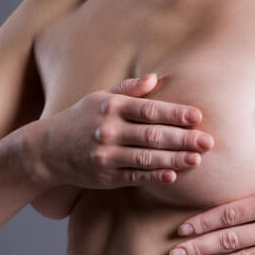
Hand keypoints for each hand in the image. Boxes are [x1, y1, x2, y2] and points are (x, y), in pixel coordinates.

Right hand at [31, 73, 214, 189]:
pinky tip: (173, 175)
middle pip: (152, 135)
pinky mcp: (105, 176)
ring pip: (146, 158)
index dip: (175, 114)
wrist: (47, 150)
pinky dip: (154, 177)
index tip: (198, 117)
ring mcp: (106, 155)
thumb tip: (155, 78)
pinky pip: (134, 177)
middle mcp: (108, 131)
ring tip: (197, 159)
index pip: (150, 110)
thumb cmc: (80, 120)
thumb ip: (128, 89)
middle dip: (182, 139)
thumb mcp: (99, 98)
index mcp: (111, 108)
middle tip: (208, 141)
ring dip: (173, 159)